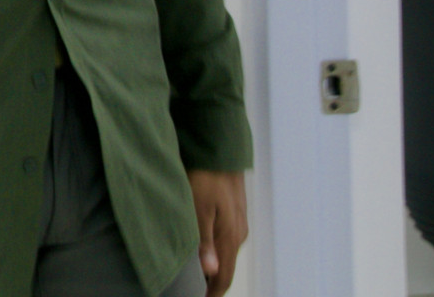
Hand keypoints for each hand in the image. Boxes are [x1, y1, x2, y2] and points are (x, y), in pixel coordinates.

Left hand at [187, 169, 247, 295]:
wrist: (219, 151)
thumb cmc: (205, 176)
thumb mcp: (198, 208)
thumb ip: (204, 241)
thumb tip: (211, 271)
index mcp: (230, 237)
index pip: (223, 276)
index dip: (212, 292)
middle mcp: (238, 234)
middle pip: (226, 268)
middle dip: (213, 284)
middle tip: (196, 291)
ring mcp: (238, 223)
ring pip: (227, 254)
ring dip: (215, 268)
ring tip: (197, 277)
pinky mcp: (233, 213)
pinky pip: (226, 240)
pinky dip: (216, 252)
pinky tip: (204, 250)